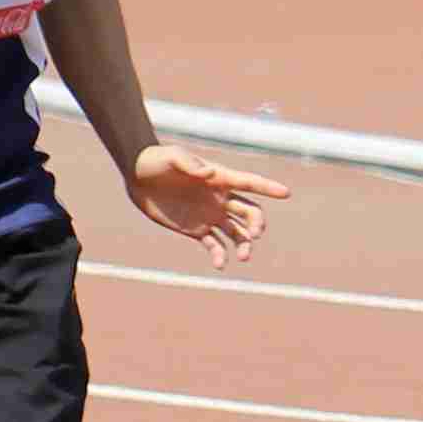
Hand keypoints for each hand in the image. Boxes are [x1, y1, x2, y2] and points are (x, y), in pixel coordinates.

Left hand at [131, 142, 286, 266]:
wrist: (137, 176)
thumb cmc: (157, 160)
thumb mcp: (172, 157)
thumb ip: (190, 164)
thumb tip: (209, 173)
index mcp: (219, 178)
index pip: (249, 183)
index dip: (267, 187)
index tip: (286, 193)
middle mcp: (220, 199)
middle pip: (249, 213)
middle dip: (257, 224)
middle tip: (255, 234)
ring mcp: (210, 215)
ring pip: (237, 233)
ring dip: (244, 245)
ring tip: (243, 256)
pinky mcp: (195, 229)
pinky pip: (214, 245)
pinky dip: (220, 255)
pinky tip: (220, 264)